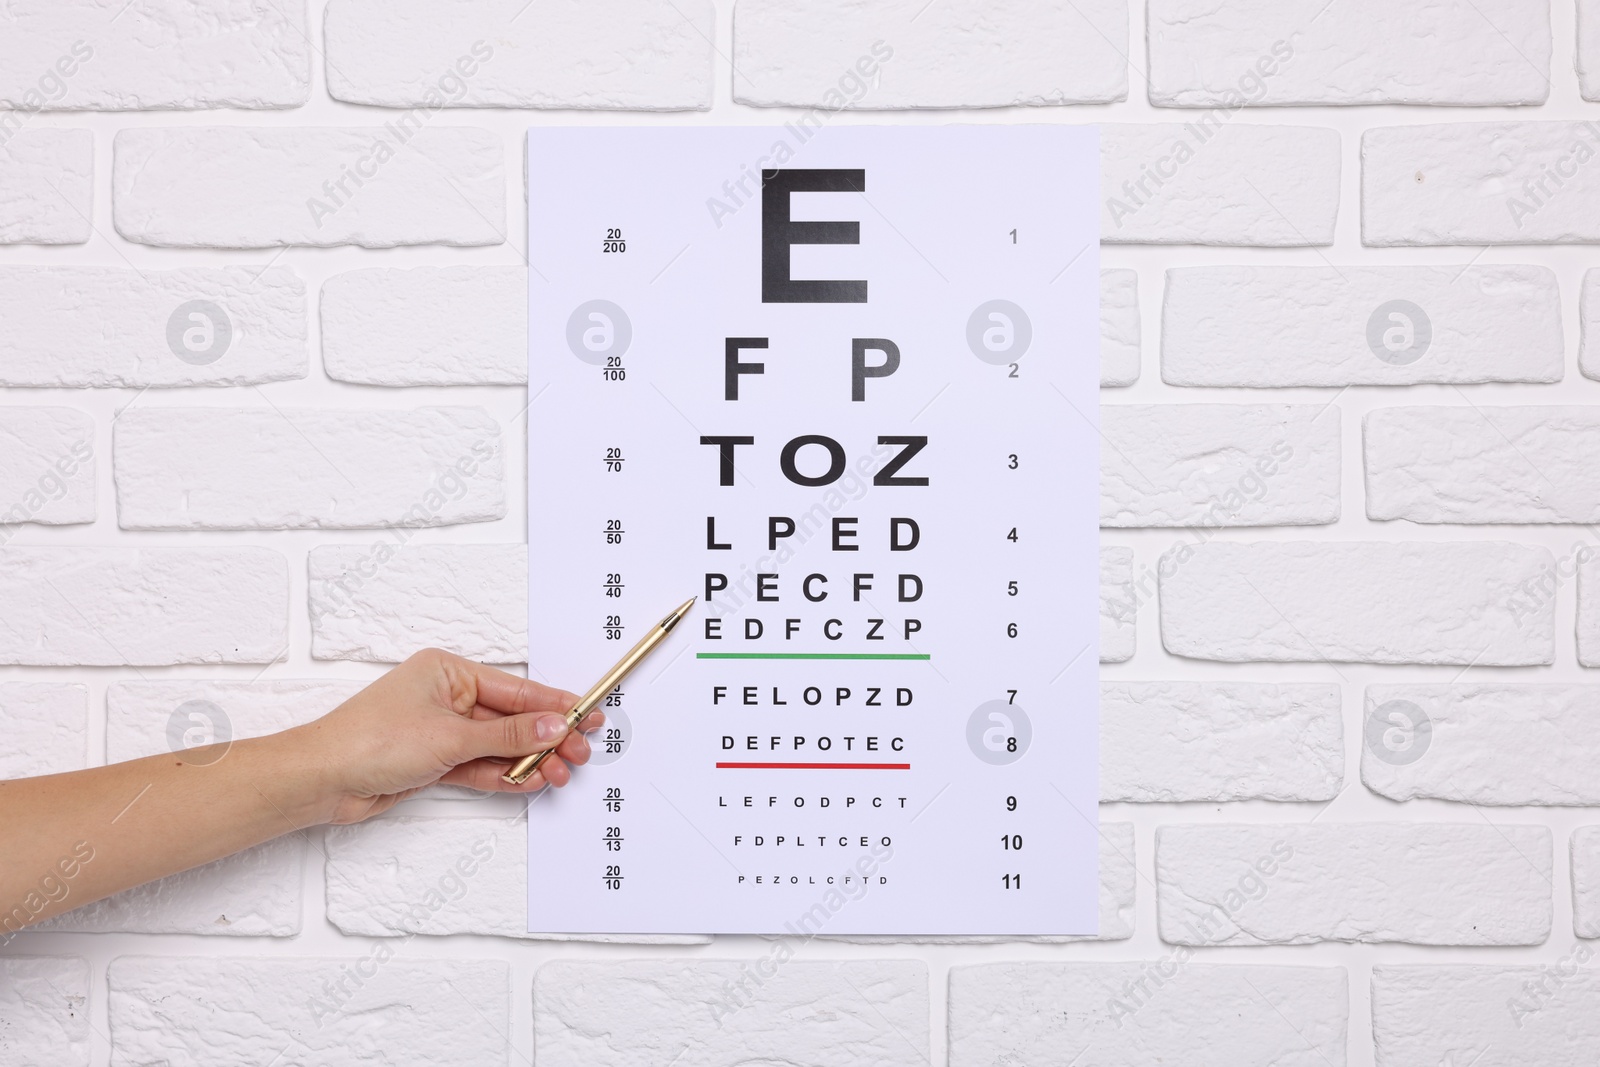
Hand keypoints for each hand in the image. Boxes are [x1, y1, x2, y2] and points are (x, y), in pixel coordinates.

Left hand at [291, 648, 601, 824]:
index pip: (515, 688)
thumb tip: (551, 727)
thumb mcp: (451, 736)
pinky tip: (530, 781)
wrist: (322, 780)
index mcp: (448, 671)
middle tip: (578, 753)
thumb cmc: (369, 740)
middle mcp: (447, 697)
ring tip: (557, 774)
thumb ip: (507, 736)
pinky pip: (481, 765)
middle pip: (511, 718)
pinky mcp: (435, 761)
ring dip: (529, 761)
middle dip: (546, 738)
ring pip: (499, 745)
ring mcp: (441, 731)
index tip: (586, 715)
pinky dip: (505, 774)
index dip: (554, 704)